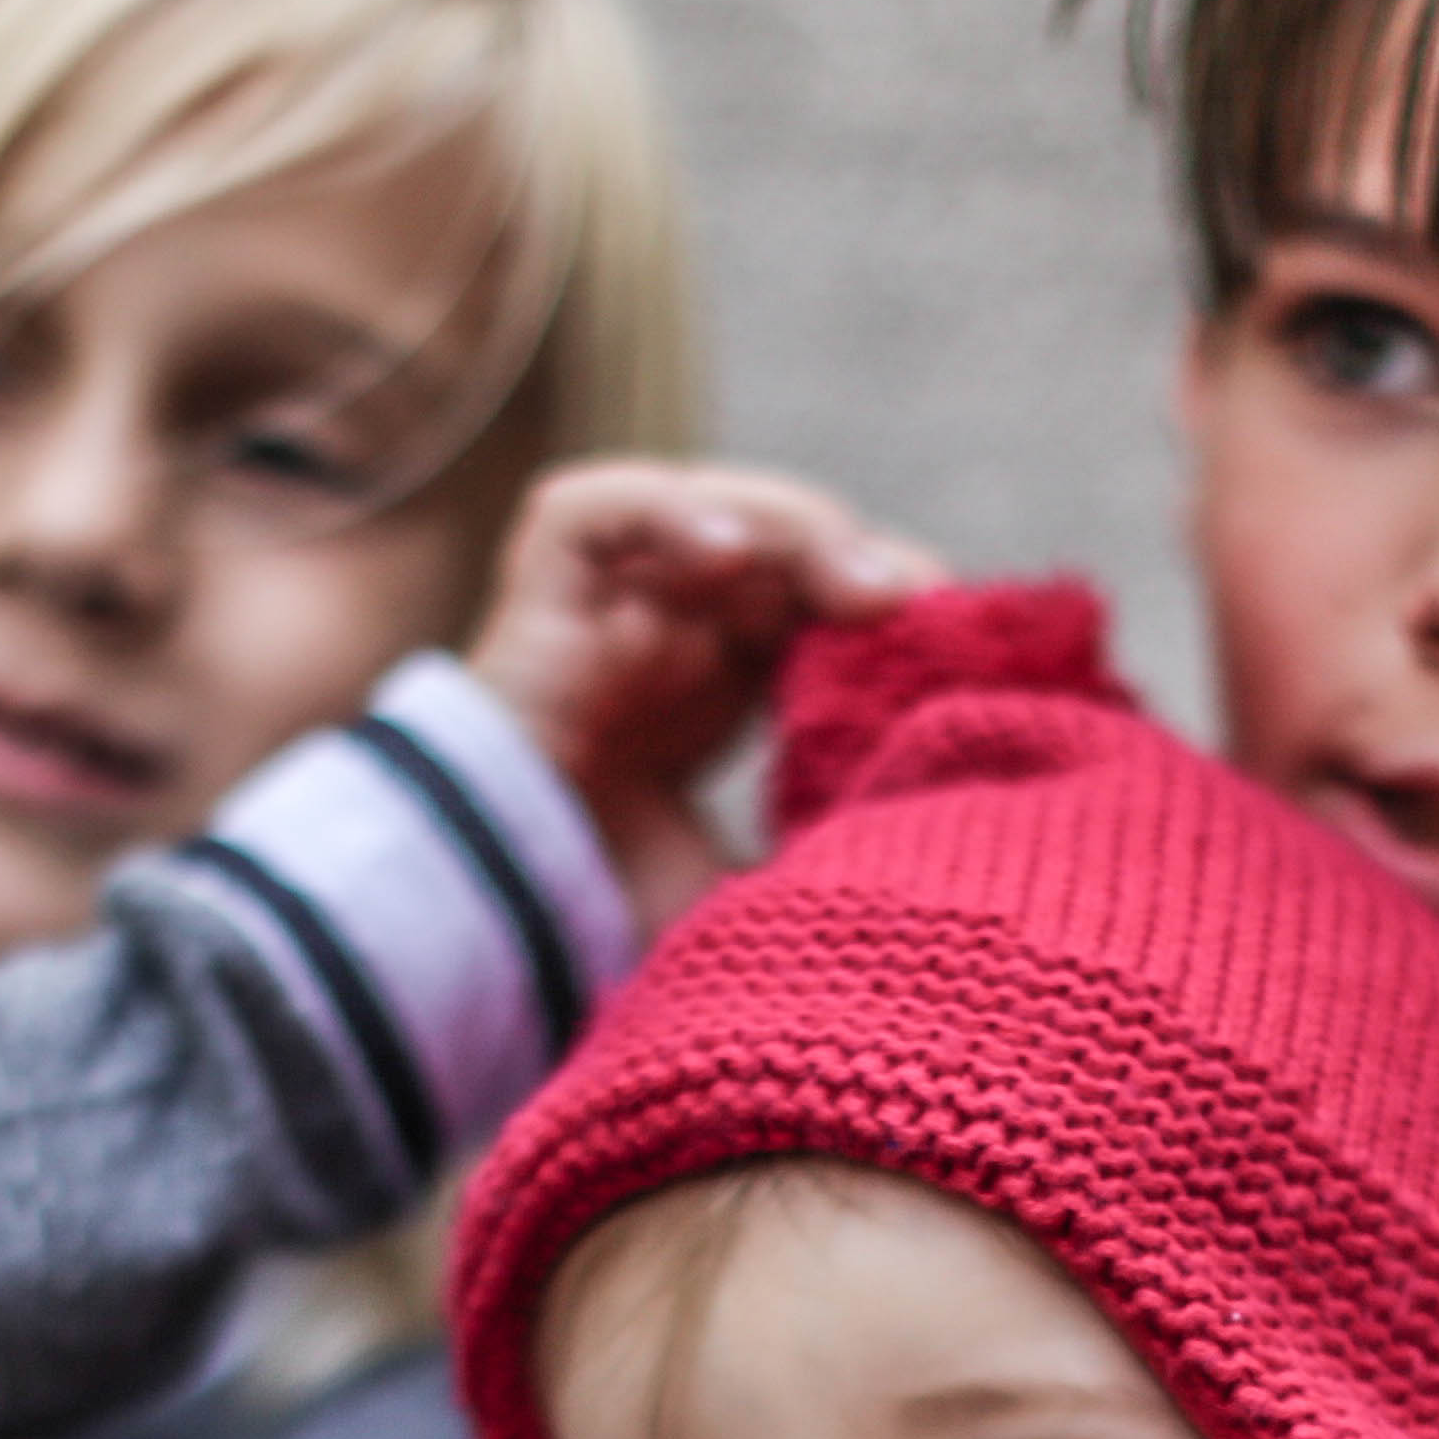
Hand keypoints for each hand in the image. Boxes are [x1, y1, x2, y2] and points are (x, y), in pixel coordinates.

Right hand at [466, 463, 938, 933]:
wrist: (491, 931)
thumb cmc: (604, 919)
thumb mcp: (747, 884)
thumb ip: (820, 854)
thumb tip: (935, 851)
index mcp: (706, 687)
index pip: (809, 601)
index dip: (877, 601)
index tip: (948, 640)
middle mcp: (657, 631)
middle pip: (774, 544)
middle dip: (850, 559)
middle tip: (918, 601)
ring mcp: (599, 605)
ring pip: (710, 511)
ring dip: (793, 529)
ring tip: (853, 583)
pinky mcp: (537, 589)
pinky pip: (598, 507)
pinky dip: (670, 514)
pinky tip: (730, 559)